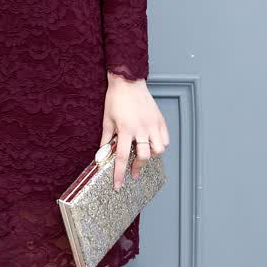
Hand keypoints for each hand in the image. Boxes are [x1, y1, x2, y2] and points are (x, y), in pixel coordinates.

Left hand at [100, 71, 168, 190]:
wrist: (128, 81)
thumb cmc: (116, 99)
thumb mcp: (107, 119)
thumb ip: (106, 139)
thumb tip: (101, 155)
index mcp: (125, 129)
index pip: (121, 157)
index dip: (119, 174)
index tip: (118, 185)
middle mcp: (141, 128)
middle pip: (143, 156)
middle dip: (137, 167)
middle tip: (133, 172)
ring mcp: (152, 124)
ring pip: (158, 149)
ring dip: (151, 155)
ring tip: (144, 154)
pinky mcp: (160, 119)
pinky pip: (165, 139)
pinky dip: (161, 145)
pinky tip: (153, 143)